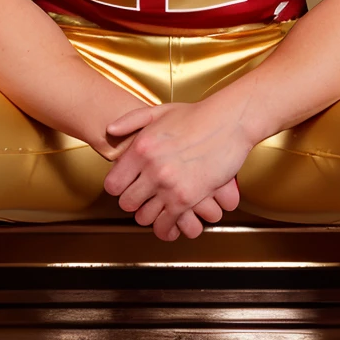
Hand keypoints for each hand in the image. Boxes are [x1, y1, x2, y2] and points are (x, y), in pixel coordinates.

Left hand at [102, 99, 250, 241]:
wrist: (229, 122)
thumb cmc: (197, 116)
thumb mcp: (159, 111)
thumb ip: (130, 120)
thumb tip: (110, 131)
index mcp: (140, 148)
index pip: (113, 185)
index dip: (119, 188)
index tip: (128, 187)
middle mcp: (151, 168)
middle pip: (127, 204)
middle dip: (134, 203)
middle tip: (144, 199)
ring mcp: (169, 185)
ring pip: (144, 217)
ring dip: (151, 215)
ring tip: (158, 210)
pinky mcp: (187, 198)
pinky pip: (167, 224)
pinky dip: (167, 227)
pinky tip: (171, 222)